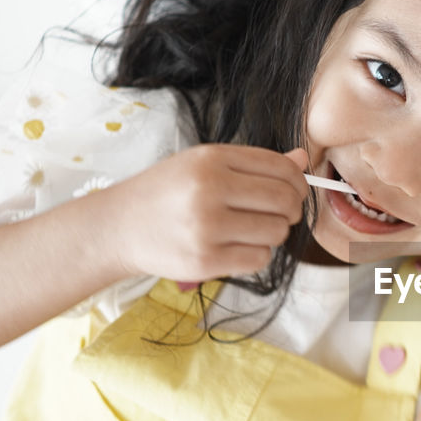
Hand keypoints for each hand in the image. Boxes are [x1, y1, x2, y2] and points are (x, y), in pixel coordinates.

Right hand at [100, 145, 311, 281]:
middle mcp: (209, 190)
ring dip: (272, 233)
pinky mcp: (204, 261)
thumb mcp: (204, 164)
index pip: (282, 169)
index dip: (298, 183)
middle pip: (285, 201)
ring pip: (276, 232)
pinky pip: (259, 258)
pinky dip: (256, 254)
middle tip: (279, 215)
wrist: (118, 226)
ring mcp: (206, 227)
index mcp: (212, 159)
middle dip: (291, 210)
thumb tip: (302, 159)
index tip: (295, 192)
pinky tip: (236, 247)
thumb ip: (254, 163)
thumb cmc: (166, 192)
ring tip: (249, 230)